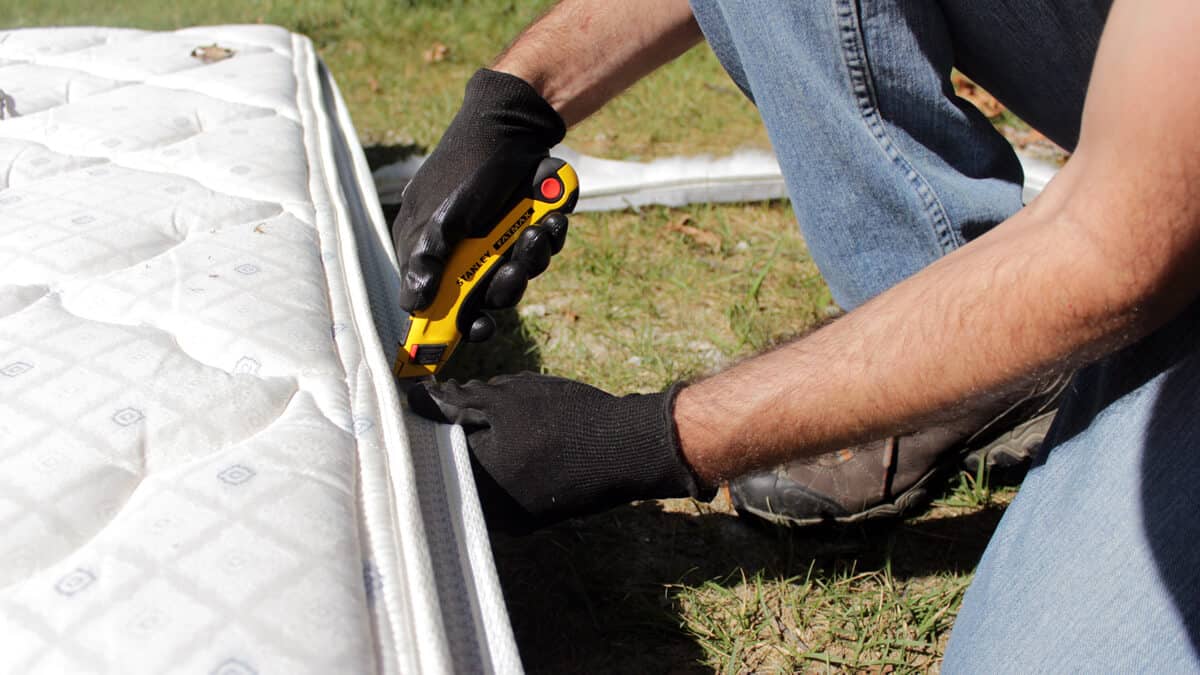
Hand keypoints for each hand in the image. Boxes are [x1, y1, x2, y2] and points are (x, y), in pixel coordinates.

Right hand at [392, 69, 567, 341]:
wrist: (516, 124)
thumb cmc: (470, 164)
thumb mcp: (443, 212)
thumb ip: (428, 258)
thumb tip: (413, 302)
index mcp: (429, 248)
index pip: (435, 302)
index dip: (455, 323)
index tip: (478, 329)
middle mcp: (461, 250)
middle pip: (484, 298)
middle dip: (504, 288)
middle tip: (513, 270)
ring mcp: (495, 240)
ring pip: (518, 276)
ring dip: (531, 258)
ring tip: (537, 229)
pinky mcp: (524, 229)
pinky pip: (541, 252)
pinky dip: (549, 238)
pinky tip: (552, 217)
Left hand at [406, 373, 711, 531]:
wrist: (630, 447)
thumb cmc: (567, 420)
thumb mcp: (507, 398)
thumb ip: (456, 402)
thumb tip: (415, 400)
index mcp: (474, 483)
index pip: (429, 452)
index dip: (428, 420)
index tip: (427, 397)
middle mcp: (490, 513)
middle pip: (452, 468)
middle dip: (455, 432)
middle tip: (465, 399)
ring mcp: (514, 520)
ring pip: (479, 477)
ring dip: (480, 446)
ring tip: (500, 414)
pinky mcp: (534, 517)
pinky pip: (504, 488)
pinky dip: (504, 462)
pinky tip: (523, 436)